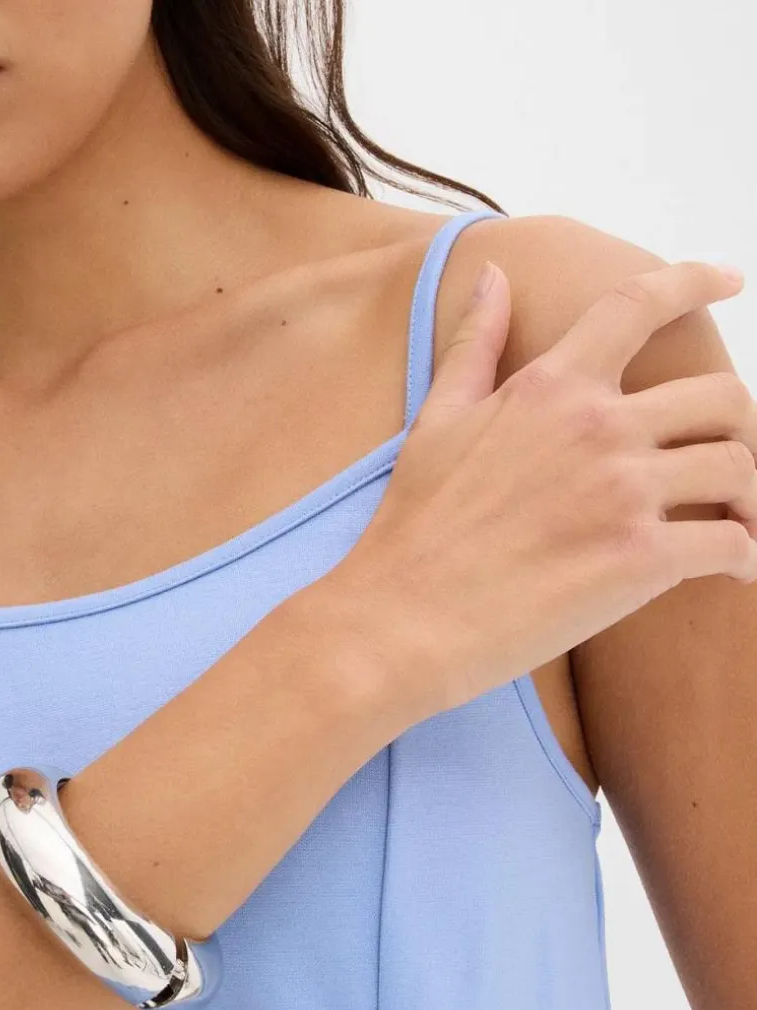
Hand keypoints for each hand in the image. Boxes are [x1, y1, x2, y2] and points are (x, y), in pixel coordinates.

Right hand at [322, 258, 756, 724]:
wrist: (400, 619)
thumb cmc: (412, 529)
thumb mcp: (435, 421)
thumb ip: (476, 346)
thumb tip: (493, 278)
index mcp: (550, 387)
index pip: (638, 306)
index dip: (694, 280)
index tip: (729, 277)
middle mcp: (597, 427)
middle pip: (720, 397)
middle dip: (738, 427)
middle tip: (727, 460)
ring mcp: (623, 492)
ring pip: (738, 468)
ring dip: (750, 496)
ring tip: (741, 522)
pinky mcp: (640, 560)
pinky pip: (731, 542)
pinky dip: (747, 555)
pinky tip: (738, 569)